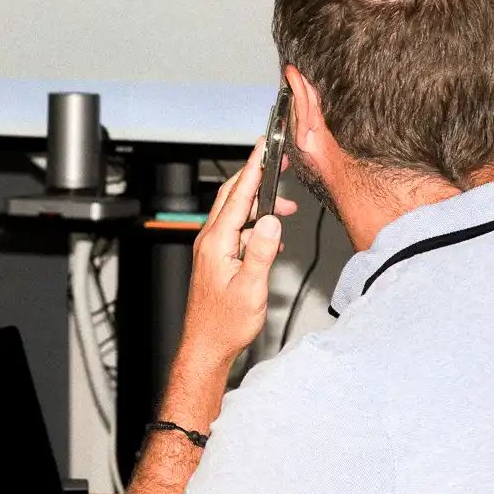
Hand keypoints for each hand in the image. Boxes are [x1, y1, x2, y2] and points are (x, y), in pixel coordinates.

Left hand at [181, 142, 294, 362]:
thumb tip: (272, 221)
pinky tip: (270, 236)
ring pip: (236, 213)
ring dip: (261, 205)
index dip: (253, 169)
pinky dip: (255, 224)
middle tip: (277, 162)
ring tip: (287, 207)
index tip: (262, 147)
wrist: (206, 346)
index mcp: (217, 243)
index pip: (237, 196)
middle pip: (233, 197)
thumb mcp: (251, 288)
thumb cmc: (224, 323)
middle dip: (256, 177)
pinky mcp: (217, 258)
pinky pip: (236, 230)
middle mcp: (210, 241)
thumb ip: (262, 252)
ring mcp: (212, 249)